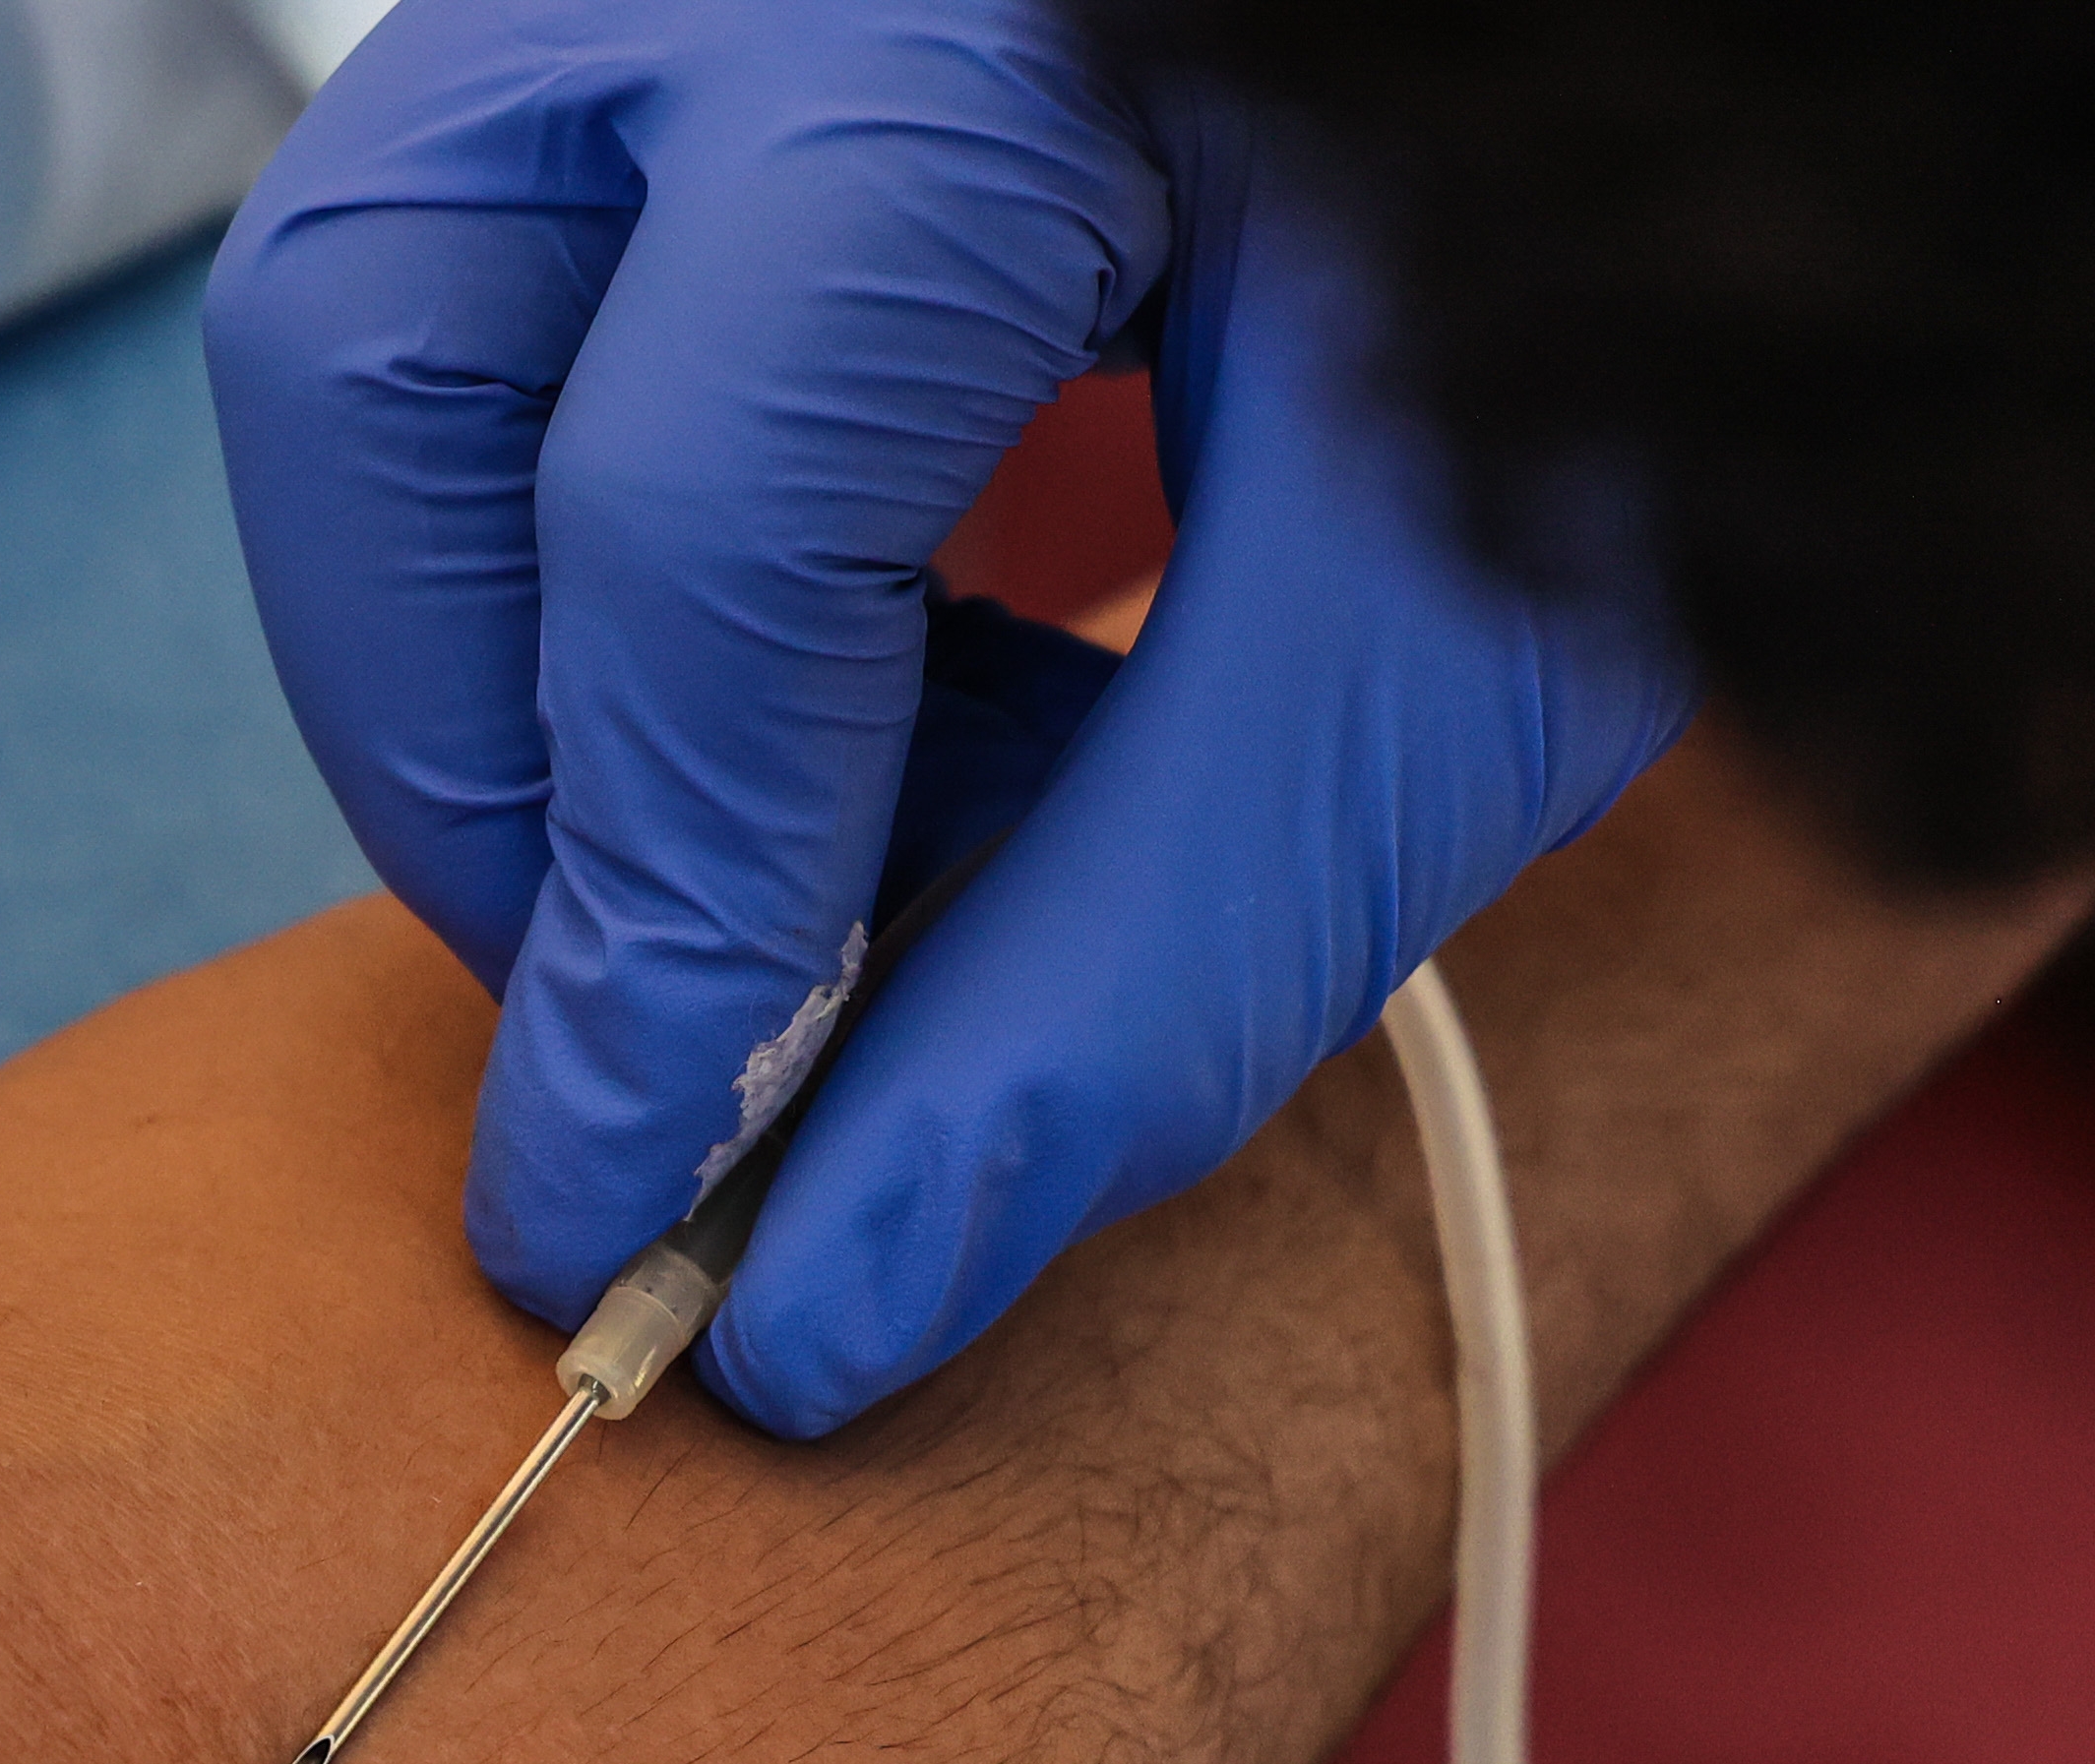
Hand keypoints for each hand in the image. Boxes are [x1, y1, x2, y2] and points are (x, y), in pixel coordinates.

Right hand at [207, 12, 1690, 1431]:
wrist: (1713, 105)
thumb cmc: (1647, 281)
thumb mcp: (1459, 655)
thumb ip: (1141, 975)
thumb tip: (818, 1305)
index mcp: (985, 33)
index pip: (687, 517)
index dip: (653, 919)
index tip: (646, 1210)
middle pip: (380, 341)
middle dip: (478, 750)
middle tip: (668, 1005)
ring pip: (382, 302)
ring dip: (512, 655)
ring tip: (816, 845)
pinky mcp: (703, 28)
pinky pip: (511, 284)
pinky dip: (614, 546)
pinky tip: (874, 695)